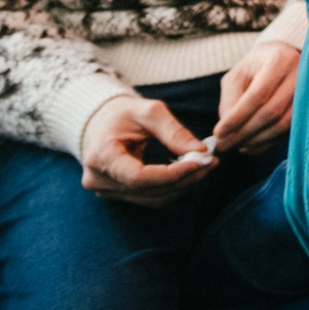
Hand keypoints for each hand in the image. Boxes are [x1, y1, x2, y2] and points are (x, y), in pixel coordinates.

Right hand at [79, 94, 217, 205]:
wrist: (96, 121)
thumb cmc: (122, 112)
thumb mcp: (148, 111)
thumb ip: (174, 131)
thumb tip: (201, 151)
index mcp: (102, 156)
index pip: (138, 177)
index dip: (171, 174)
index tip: (199, 161)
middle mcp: (99, 179)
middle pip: (148, 190)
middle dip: (184, 179)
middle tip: (211, 162)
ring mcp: (105, 190)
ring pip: (151, 198)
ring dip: (182, 185)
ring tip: (205, 166)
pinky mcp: (115, 193)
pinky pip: (148, 197)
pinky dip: (172, 187)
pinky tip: (188, 172)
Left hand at [211, 41, 298, 153]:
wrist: (285, 58)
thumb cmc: (257, 67)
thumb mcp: (238, 75)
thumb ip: (230, 100)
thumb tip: (227, 131)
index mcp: (280, 60)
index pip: (258, 95)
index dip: (237, 117)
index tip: (218, 133)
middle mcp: (301, 75)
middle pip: (272, 112)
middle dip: (244, 133)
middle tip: (223, 145)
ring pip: (283, 125)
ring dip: (256, 141)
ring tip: (236, 145)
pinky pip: (289, 132)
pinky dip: (267, 143)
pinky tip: (251, 145)